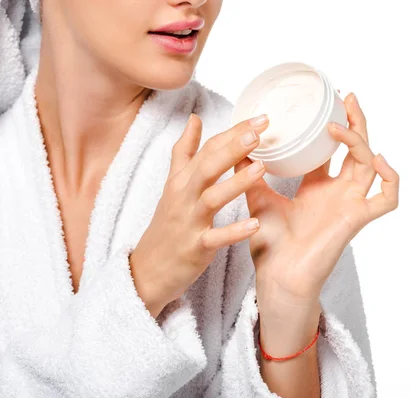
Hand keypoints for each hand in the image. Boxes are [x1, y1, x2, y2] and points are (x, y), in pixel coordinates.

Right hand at [129, 113, 269, 317]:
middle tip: (258, 132)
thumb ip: (185, 151)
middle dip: (232, 148)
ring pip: (212, 198)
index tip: (260, 118)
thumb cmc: (167, 222)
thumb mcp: (173, 183)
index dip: (233, 132)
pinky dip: (233, 231)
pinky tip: (254, 223)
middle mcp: (184, 196)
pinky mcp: (195, 248)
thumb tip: (195, 118)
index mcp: (182, 179)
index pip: (208, 149)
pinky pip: (215, 238)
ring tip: (261, 168)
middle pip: (207, 167)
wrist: (148, 268)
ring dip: (236, 183)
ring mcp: (189, 222)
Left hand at [235, 93, 399, 317]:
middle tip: (347, 96)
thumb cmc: (270, 243)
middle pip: (355, 150)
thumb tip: (238, 142)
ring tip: (339, 125)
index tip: (324, 103)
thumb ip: (249, 171)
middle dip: (354, 122)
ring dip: (360, 141)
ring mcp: (349, 203)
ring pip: (369, 164)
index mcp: (316, 187)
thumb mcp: (257, 197)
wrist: (277, 275)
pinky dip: (390, 179)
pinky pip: (387, 198)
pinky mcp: (358, 218)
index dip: (330, 127)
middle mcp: (336, 192)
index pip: (329, 150)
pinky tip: (377, 159)